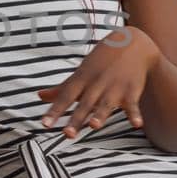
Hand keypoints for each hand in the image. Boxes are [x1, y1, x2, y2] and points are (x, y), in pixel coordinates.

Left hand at [38, 26, 160, 138]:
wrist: (130, 42)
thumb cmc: (100, 62)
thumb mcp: (80, 73)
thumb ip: (61, 89)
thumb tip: (39, 96)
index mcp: (82, 80)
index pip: (65, 97)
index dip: (54, 111)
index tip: (44, 124)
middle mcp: (96, 84)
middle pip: (84, 104)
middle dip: (76, 119)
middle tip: (67, 134)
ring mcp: (114, 87)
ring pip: (106, 104)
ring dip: (101, 115)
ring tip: (94, 126)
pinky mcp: (132, 90)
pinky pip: (133, 104)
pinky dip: (135, 114)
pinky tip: (137, 125)